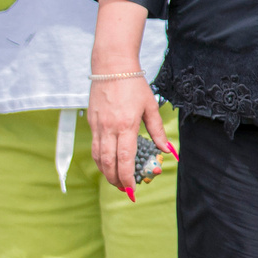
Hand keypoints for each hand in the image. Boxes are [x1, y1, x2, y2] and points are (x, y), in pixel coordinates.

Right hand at [90, 68, 169, 196]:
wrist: (111, 67)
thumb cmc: (134, 85)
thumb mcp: (151, 107)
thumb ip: (157, 131)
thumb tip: (167, 150)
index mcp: (126, 126)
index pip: (124, 159)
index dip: (127, 177)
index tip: (132, 189)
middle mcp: (109, 128)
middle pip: (108, 163)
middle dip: (115, 180)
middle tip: (124, 190)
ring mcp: (97, 126)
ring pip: (98, 157)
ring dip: (105, 172)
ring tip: (115, 181)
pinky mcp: (91, 122)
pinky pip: (94, 146)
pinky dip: (100, 159)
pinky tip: (107, 164)